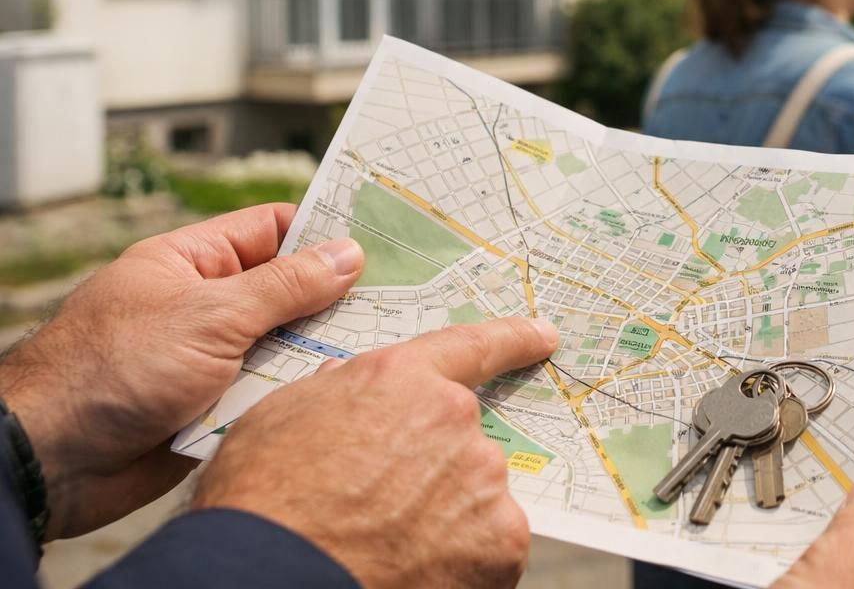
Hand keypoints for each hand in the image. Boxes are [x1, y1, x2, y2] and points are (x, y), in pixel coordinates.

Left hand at [0, 204, 363, 538]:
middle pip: (287, 292)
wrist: (54, 461)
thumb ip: (285, 286)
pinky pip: (271, 394)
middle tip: (397, 301)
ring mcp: (209, 360)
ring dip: (317, 353)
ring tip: (377, 349)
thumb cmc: (111, 370)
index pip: (271, 231)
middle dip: (333, 300)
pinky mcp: (215, 409)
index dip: (323, 233)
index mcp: (191, 263)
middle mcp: (203, 307)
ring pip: (285, 347)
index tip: (381, 240)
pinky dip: (296, 396)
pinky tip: (338, 394)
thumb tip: (346, 255)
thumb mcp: (210, 315)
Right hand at [193, 315, 558, 588]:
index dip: (512, 340)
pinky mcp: (501, 540)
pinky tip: (414, 571)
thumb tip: (353, 388)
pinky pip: (488, 546)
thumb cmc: (262, 503)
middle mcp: (454, 419)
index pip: (471, 347)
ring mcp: (482, 480)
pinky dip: (460, 562)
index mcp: (402, 380)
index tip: (543, 337)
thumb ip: (338, 394)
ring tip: (387, 545)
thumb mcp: (282, 417)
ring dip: (444, 518)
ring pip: (473, 497)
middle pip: (461, 440)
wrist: (273, 576)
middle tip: (382, 504)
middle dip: (431, 468)